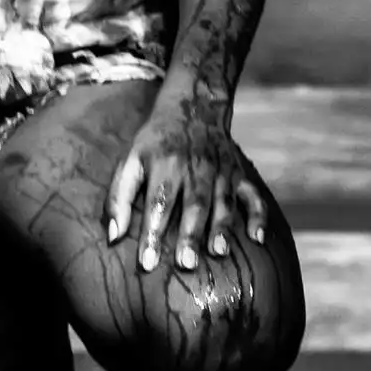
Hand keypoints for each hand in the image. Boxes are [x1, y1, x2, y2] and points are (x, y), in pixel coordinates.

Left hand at [105, 92, 269, 271]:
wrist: (193, 105)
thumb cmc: (155, 142)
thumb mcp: (130, 160)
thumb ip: (119, 197)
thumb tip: (113, 236)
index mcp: (164, 165)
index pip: (157, 203)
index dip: (152, 233)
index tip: (147, 264)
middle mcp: (195, 168)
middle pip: (193, 204)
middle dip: (190, 234)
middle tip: (186, 264)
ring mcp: (221, 170)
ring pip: (222, 202)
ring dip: (221, 227)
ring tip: (217, 253)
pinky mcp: (239, 173)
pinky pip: (253, 195)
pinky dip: (258, 216)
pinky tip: (256, 237)